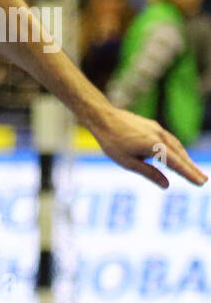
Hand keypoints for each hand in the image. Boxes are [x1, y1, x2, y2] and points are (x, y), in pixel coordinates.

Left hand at [90, 105, 206, 187]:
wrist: (103, 117)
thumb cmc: (112, 142)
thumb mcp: (128, 162)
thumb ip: (148, 173)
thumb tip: (166, 185)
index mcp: (154, 146)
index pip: (176, 163)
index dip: (189, 174)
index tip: (201, 183)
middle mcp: (159, 136)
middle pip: (180, 155)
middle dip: (191, 168)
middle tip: (203, 180)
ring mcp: (157, 129)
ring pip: (176, 146)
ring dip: (185, 159)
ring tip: (192, 171)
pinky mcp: (153, 126)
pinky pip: (169, 140)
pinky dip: (176, 149)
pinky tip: (176, 155)